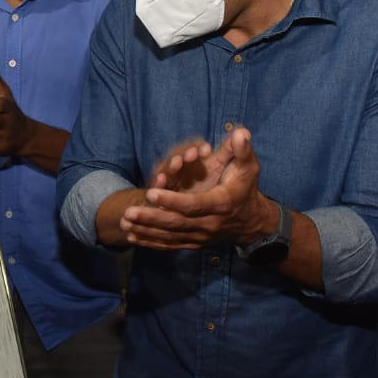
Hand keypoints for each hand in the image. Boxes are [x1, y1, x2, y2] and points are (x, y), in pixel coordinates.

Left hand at [120, 128, 274, 250]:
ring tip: (125, 223)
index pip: (193, 204)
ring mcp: (201, 236)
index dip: (172, 200)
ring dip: (146, 230)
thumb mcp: (249, 168)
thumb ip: (243, 151)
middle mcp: (209, 223)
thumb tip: (241, 132)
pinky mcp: (194, 243)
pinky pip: (171, 244)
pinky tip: (133, 237)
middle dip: (151, 218)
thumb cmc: (246, 189)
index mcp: (221, 203)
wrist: (253, 223)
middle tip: (129, 212)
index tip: (151, 192)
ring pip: (170, 235)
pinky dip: (152, 242)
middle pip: (176, 223)